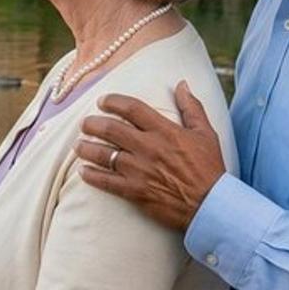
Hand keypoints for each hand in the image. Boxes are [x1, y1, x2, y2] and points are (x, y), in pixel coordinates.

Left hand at [74, 81, 225, 231]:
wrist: (210, 206)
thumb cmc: (209, 168)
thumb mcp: (206, 133)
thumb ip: (192, 107)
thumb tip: (182, 84)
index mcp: (165, 131)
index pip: (132, 108)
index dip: (113, 101)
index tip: (101, 101)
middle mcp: (148, 147)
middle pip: (111, 129)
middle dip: (92, 123)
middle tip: (85, 123)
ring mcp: (139, 170)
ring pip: (104, 154)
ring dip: (86, 147)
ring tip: (78, 144)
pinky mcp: (135, 191)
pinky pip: (106, 181)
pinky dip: (91, 175)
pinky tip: (82, 171)